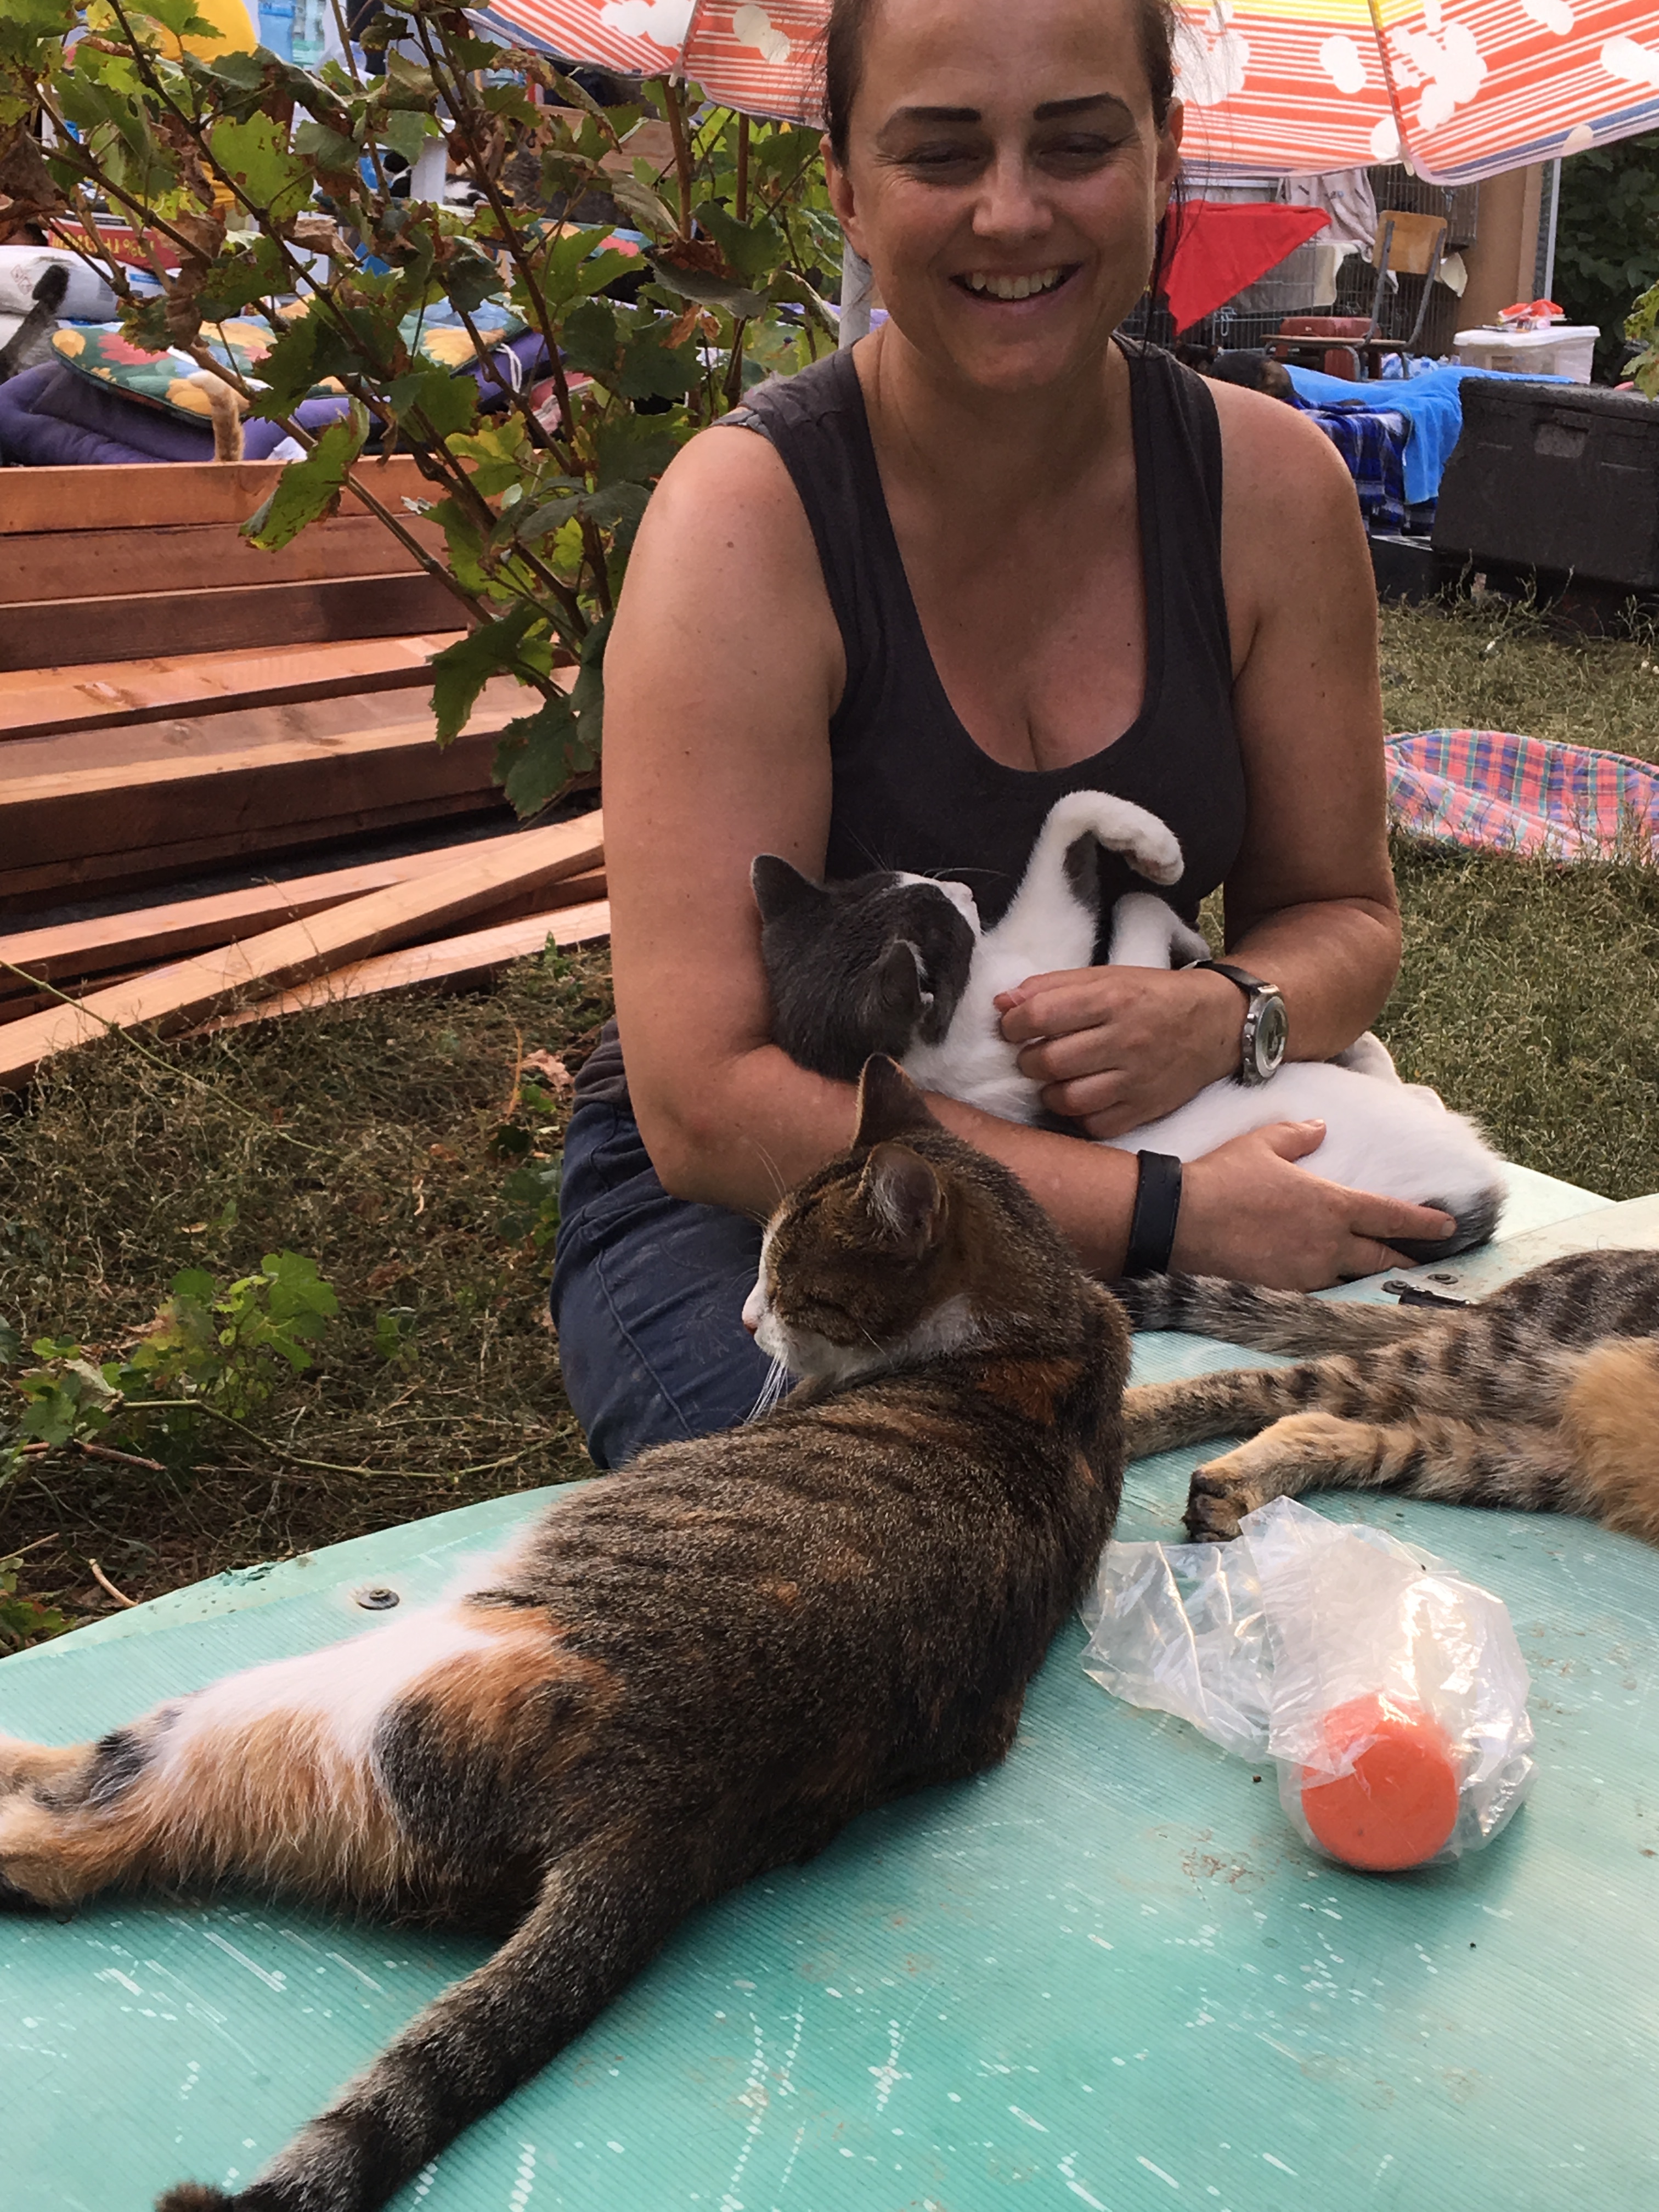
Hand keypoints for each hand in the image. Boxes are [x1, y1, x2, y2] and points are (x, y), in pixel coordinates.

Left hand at [996, 964, 1243, 1136]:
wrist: (1217, 1023)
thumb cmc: (1151, 997)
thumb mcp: (1106, 977)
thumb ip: (1052, 986)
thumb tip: (1002, 1001)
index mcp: (1112, 998)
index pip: (1040, 1015)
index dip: (1013, 1024)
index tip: (1012, 1027)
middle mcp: (1124, 1039)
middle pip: (1049, 1061)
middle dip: (1028, 1060)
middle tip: (1034, 1054)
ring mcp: (1137, 1078)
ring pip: (1068, 1099)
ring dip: (1049, 1092)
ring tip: (1056, 1079)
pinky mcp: (1146, 1108)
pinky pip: (1096, 1125)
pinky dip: (1080, 1116)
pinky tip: (1082, 1099)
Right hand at [1173, 1121, 1456, 1288]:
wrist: (1178, 1221)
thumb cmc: (1222, 1178)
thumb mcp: (1261, 1144)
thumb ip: (1297, 1137)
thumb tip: (1319, 1130)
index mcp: (1332, 1205)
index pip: (1391, 1216)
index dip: (1424, 1223)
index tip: (1449, 1226)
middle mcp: (1328, 1245)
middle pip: (1381, 1258)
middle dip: (1407, 1261)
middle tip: (1425, 1265)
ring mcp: (1307, 1274)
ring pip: (1351, 1281)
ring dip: (1367, 1280)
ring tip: (1381, 1280)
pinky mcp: (1283, 1294)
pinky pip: (1317, 1295)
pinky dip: (1329, 1292)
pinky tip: (1330, 1292)